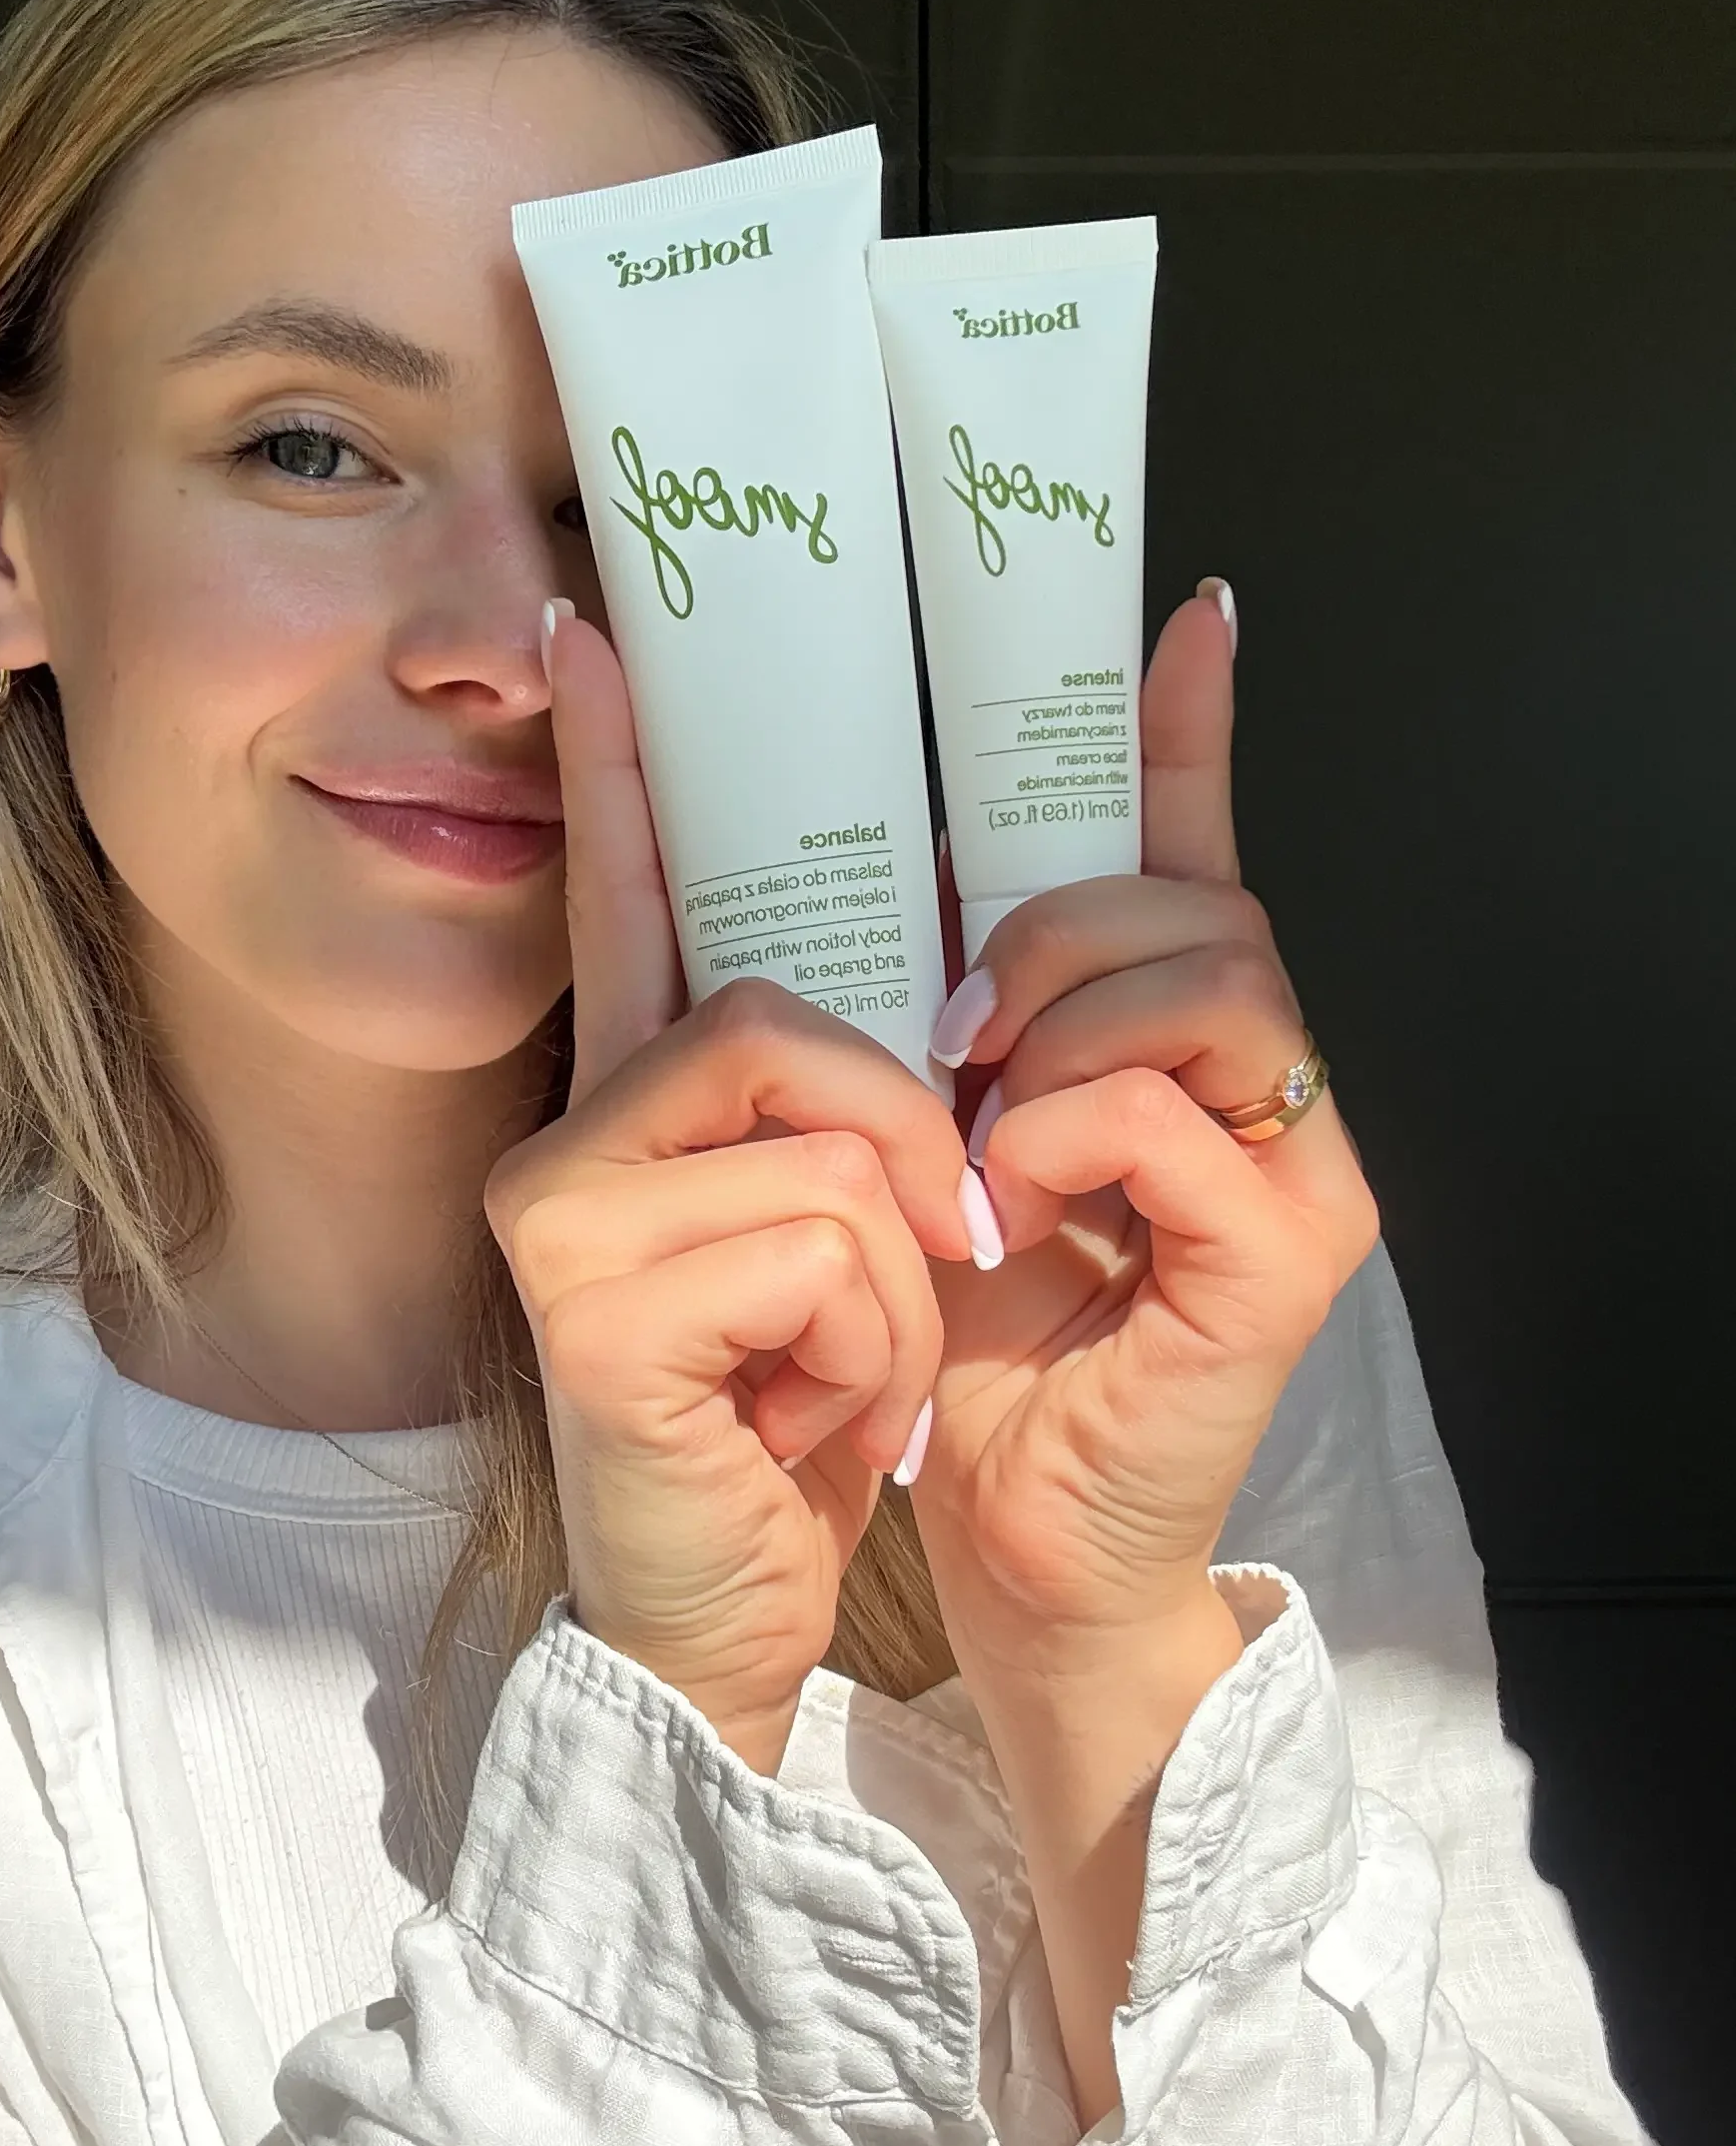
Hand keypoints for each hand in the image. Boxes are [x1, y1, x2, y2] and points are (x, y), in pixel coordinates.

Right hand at [484, 605, 970, 1771]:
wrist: (724, 1616)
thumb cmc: (788, 1426)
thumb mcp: (847, 1242)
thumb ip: (845, 1105)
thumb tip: (919, 959)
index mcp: (638, 1108)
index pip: (629, 895)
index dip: (620, 762)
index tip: (595, 625)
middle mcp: (576, 1135)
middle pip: (786, 1017)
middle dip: (906, 1146)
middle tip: (911, 1262)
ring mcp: (566, 1213)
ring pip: (834, 1142)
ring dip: (902, 1280)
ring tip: (845, 1367)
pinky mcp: (590, 1302)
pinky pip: (828, 1246)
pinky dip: (872, 1346)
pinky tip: (806, 1413)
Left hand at [907, 583, 1379, 1681]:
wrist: (1003, 1532)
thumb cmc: (955, 1340)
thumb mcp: (910, 1132)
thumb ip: (916, 1006)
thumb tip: (854, 850)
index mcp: (1157, 1040)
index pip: (1188, 848)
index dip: (1184, 731)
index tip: (1183, 613)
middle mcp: (1253, 1083)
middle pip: (1197, 898)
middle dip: (1056, 921)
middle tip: (954, 1014)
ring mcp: (1290, 1163)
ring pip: (1211, 982)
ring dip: (1065, 1025)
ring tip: (977, 1114)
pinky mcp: (1287, 1253)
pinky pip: (1179, 1116)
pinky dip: (1069, 1140)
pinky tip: (1005, 1203)